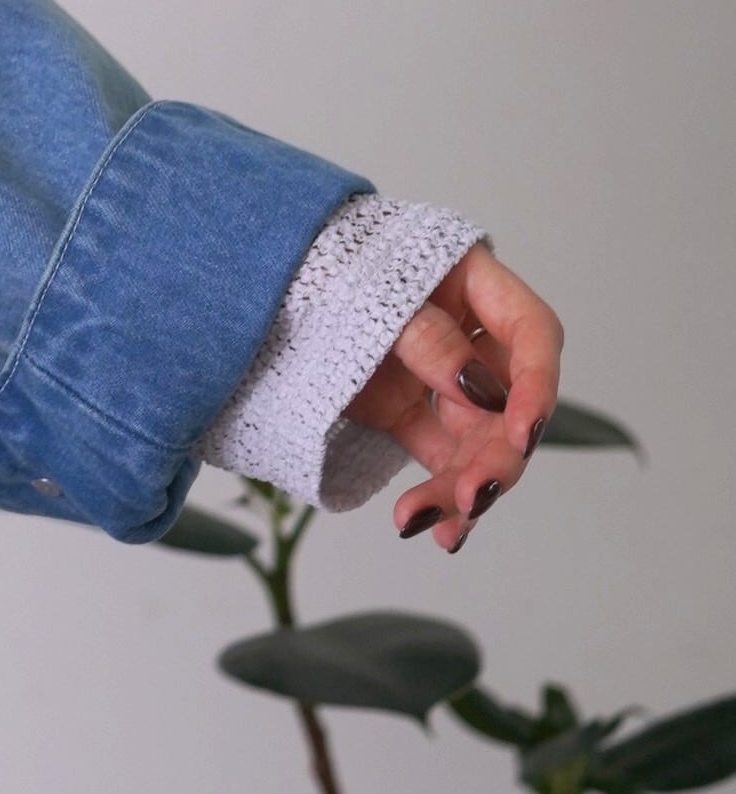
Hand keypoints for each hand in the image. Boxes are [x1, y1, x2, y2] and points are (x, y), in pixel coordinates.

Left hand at [344, 243, 563, 557]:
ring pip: (475, 443)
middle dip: (495, 456)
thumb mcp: (371, 291)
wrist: (255, 286)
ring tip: (428, 522)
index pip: (532, 334)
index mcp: (473, 284)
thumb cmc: (318, 266)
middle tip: (473, 497)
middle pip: (509, 403)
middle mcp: (469, 335)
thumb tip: (474, 386)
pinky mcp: (406, 412)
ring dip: (461, 488)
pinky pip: (437, 459)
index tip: (523, 434)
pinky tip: (429, 527)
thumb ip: (425, 335)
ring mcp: (439, 378)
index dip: (537, 386)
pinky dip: (435, 494)